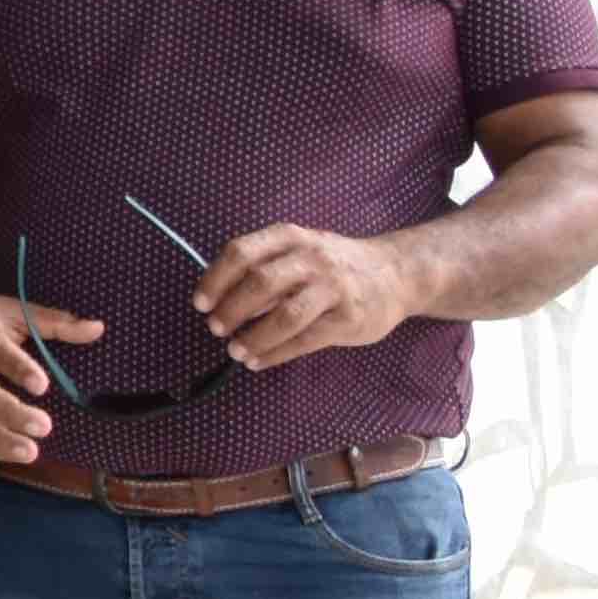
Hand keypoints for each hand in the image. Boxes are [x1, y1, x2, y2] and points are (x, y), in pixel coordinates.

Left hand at [195, 222, 415, 372]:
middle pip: (261, 283)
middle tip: (215, 328)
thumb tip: (217, 298)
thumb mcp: (300, 249)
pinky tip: (258, 361)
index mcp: (291, 237)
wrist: (397, 273)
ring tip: (235, 351)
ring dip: (254, 337)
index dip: (215, 279)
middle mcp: (313, 258)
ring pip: (285, 315)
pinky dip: (275, 354)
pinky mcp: (350, 318)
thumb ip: (263, 264)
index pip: (242, 252)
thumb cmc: (332, 265)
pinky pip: (306, 340)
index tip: (200, 303)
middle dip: (231, 309)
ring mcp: (334, 288)